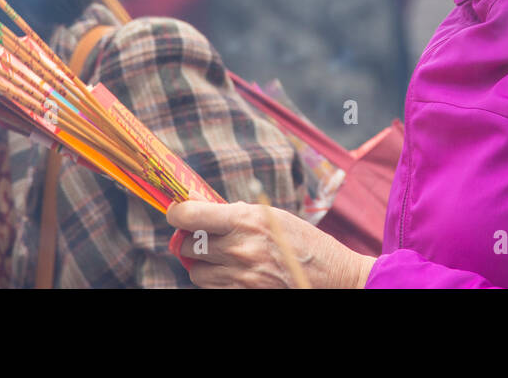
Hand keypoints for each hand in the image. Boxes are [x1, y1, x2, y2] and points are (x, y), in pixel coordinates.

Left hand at [166, 200, 375, 288]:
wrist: (331, 277)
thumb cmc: (304, 242)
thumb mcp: (272, 216)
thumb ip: (238, 214)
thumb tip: (206, 212)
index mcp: (246, 219)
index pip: (191, 216)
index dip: (177, 212)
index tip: (176, 212)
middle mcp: (239, 247)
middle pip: (188, 245)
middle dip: (191, 240)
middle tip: (202, 237)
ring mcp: (240, 275)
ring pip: (195, 272)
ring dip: (202, 264)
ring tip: (221, 258)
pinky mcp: (243, 294)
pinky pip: (212, 288)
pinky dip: (216, 281)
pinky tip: (233, 273)